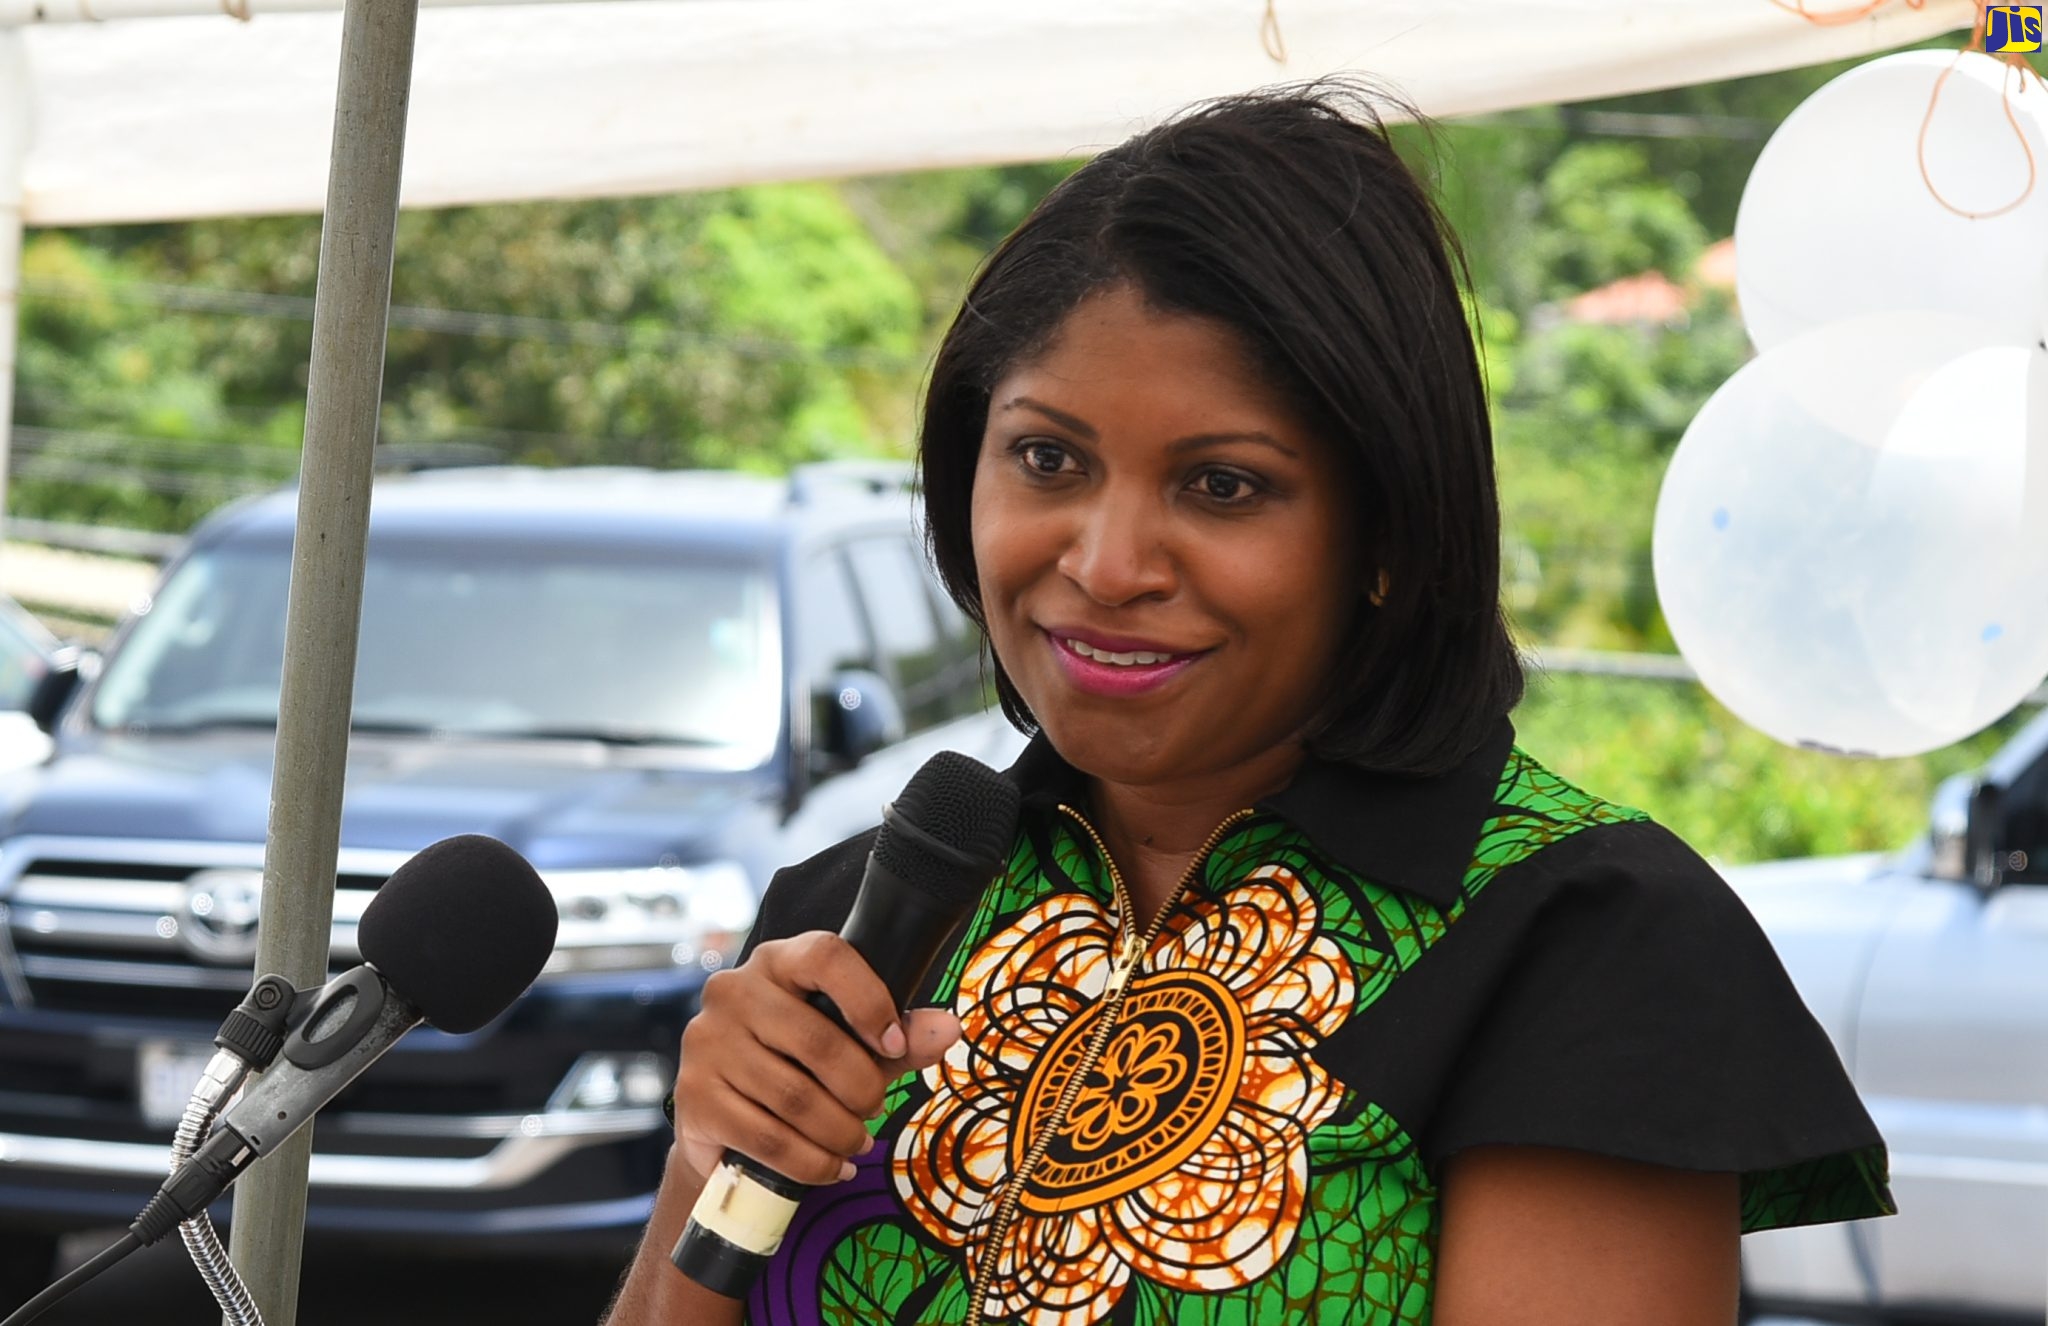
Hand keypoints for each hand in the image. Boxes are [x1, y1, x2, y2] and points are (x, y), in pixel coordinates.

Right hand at [671, 931, 961, 1186]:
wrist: (724, 1118)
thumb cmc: (797, 1065)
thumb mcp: (852, 1043)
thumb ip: (899, 1036)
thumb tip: (948, 1028)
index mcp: (777, 961)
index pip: (826, 956)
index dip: (869, 1001)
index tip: (894, 1046)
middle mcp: (733, 991)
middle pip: (817, 1041)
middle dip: (861, 1089)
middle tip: (874, 1109)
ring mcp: (707, 1042)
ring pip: (796, 1098)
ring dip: (840, 1132)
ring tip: (855, 1142)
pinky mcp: (694, 1097)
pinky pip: (769, 1138)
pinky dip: (812, 1163)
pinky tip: (832, 1166)